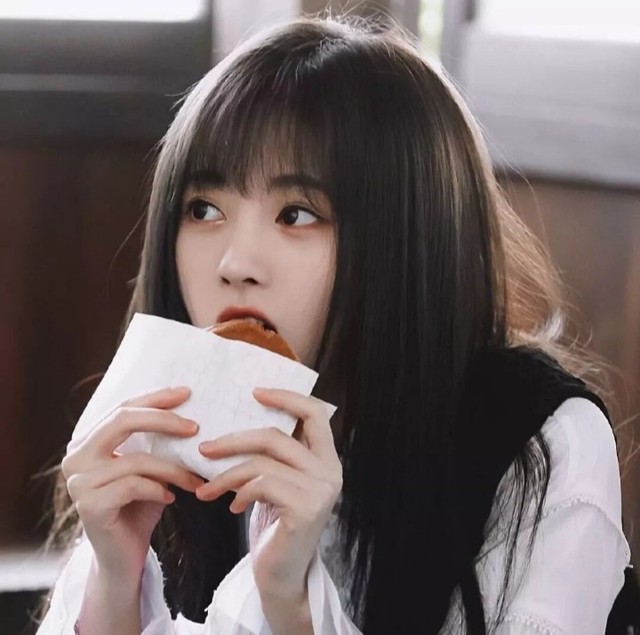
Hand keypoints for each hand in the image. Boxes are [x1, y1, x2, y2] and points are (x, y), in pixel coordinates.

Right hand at [61, 386, 204, 579]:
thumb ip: (155, 441)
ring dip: (174, 469)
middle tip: (195, 427)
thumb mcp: (148, 468)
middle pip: (122, 421)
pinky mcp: (89, 505)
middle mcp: (76, 457)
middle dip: (163, 419)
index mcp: (86, 441)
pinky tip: (171, 497)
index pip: (122, 408)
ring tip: (195, 479)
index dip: (155, 398)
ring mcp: (78, 482)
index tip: (186, 393)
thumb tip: (188, 410)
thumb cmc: (139, 507)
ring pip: (137, 459)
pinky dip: (159, 489)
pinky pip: (134, 485)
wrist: (122, 558)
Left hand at [196, 388, 341, 599]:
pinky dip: (239, 492)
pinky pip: (262, 484)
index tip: (254, 393)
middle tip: (204, 448)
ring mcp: (321, 490)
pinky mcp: (306, 509)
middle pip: (277, 435)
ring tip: (206, 487)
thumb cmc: (276, 526)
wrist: (281, 577)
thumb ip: (273, 456)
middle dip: (234, 439)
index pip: (315, 412)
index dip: (286, 397)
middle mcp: (330, 471)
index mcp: (326, 459)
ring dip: (227, 473)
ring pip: (263, 461)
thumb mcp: (276, 484)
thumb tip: (235, 423)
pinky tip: (232, 506)